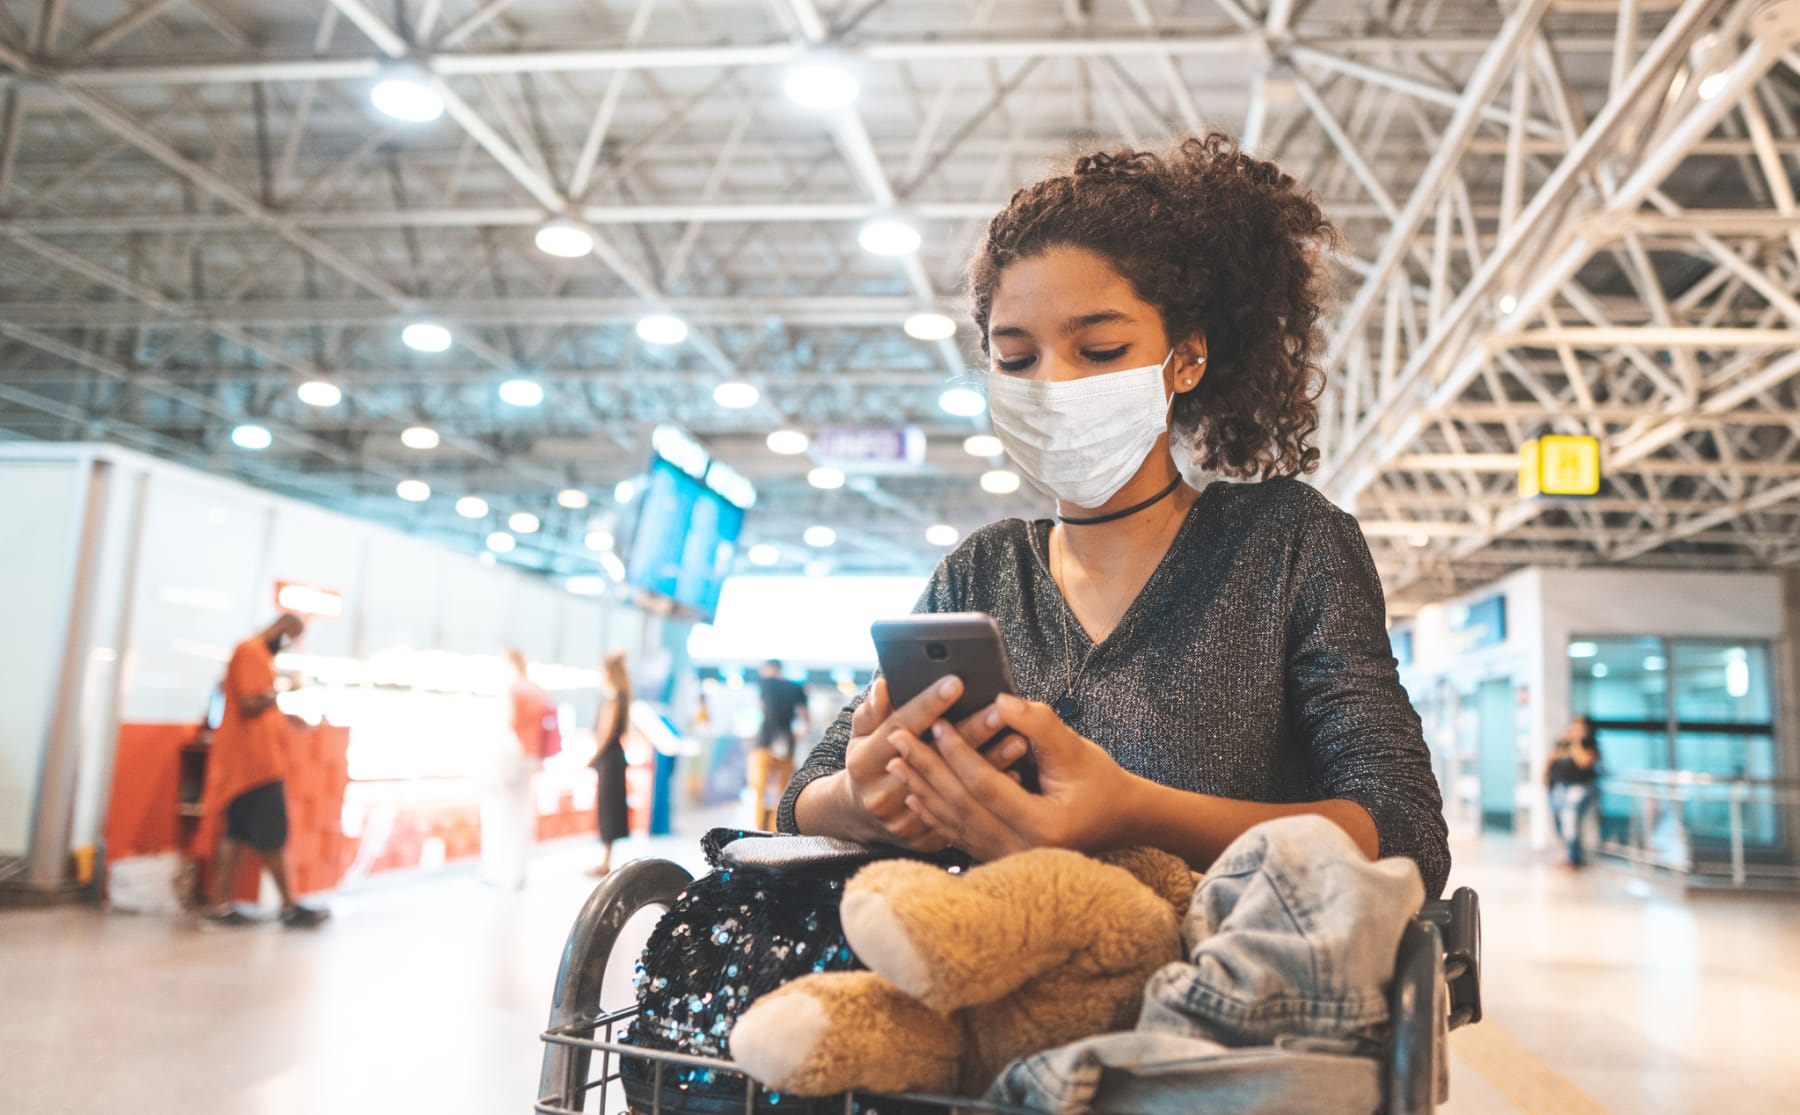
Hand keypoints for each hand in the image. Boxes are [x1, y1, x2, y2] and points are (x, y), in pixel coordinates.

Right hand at [839, 677, 1026, 852]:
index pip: (901, 726)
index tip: (955, 683)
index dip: (928, 704)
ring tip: (1019, 741)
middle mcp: (882, 795)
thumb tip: (884, 686)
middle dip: (971, 733)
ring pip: (955, 790)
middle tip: (1000, 711)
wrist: (863, 815)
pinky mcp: (924, 840)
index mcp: (864, 763)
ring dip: (990, 764)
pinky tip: (1016, 776)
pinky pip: (965, 815)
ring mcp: (904, 822)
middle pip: (934, 759)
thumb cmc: (869, 762)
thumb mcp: (861, 734)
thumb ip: (872, 711)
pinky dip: (991, 796)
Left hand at [885, 693, 1139, 859]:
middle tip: (897, 737)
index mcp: (1042, 826)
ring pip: (955, 823)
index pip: (984, 785)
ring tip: (896, 762)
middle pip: (961, 806)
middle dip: (926, 769)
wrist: (1119, 819)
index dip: (958, 753)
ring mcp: (1010, 859)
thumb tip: (1000, 701)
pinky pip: (960, 836)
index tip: (935, 723)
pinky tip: (914, 795)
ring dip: (922, 790)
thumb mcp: (1076, 749)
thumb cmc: (1100, 781)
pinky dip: (935, 814)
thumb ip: (1039, 724)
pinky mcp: (1002, 858)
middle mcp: (1022, 849)